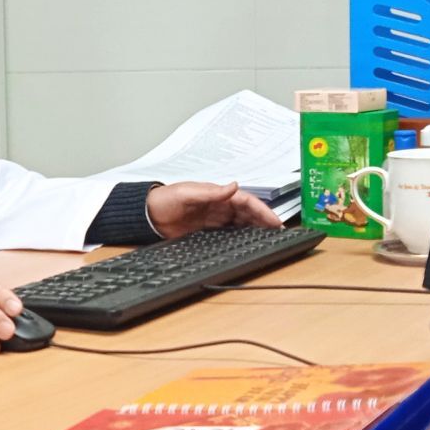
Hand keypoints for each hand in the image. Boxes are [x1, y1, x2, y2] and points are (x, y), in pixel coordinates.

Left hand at [146, 181, 281, 238]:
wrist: (148, 215)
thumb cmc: (165, 199)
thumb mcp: (188, 193)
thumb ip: (211, 192)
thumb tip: (234, 185)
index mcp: (217, 194)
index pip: (246, 201)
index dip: (263, 210)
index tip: (275, 220)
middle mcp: (219, 206)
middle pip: (248, 213)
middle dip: (264, 221)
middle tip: (280, 232)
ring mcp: (214, 219)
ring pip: (242, 224)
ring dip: (256, 229)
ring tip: (271, 238)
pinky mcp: (207, 231)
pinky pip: (230, 233)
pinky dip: (242, 237)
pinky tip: (250, 243)